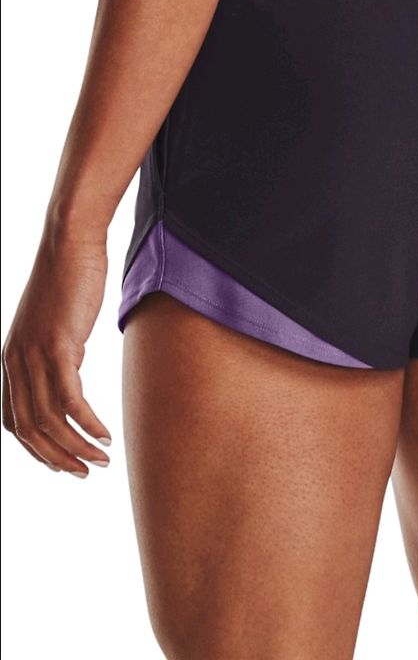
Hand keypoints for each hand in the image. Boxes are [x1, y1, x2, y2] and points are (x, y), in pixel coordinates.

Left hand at [2, 226, 111, 476]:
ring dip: (76, 447)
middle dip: (57, 458)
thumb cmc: (69, 278)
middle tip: (85, 473)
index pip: (14, 421)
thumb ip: (58, 351)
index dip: (37, 450)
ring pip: (50, 420)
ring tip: (102, 460)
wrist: (70, 243)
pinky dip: (88, 424)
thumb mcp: (56, 324)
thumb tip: (71, 370)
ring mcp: (35, 355)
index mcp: (12, 359)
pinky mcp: (59, 346)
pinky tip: (106, 435)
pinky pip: (71, 399)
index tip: (64, 463)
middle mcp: (16, 362)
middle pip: (30, 430)